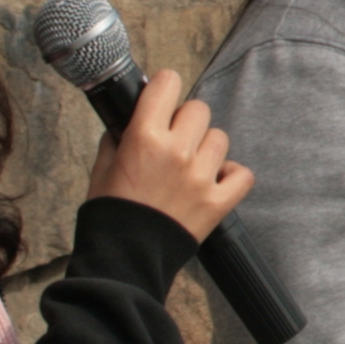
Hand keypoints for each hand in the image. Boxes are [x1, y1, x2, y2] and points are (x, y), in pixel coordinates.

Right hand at [88, 68, 254, 239]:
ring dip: (207, 148)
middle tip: (173, 140)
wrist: (123, 260)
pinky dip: (232, 175)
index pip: (167, 83)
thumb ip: (117, 139)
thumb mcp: (101, 168)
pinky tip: (214, 182)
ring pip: (220, 138)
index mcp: (143, 137)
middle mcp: (176, 151)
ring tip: (190, 167)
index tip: (162, 96)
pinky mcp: (217, 202)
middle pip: (198, 109)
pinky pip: (242, 174)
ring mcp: (200, 176)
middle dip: (185, 120)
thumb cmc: (110, 214)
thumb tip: (129, 120)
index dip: (164, 88)